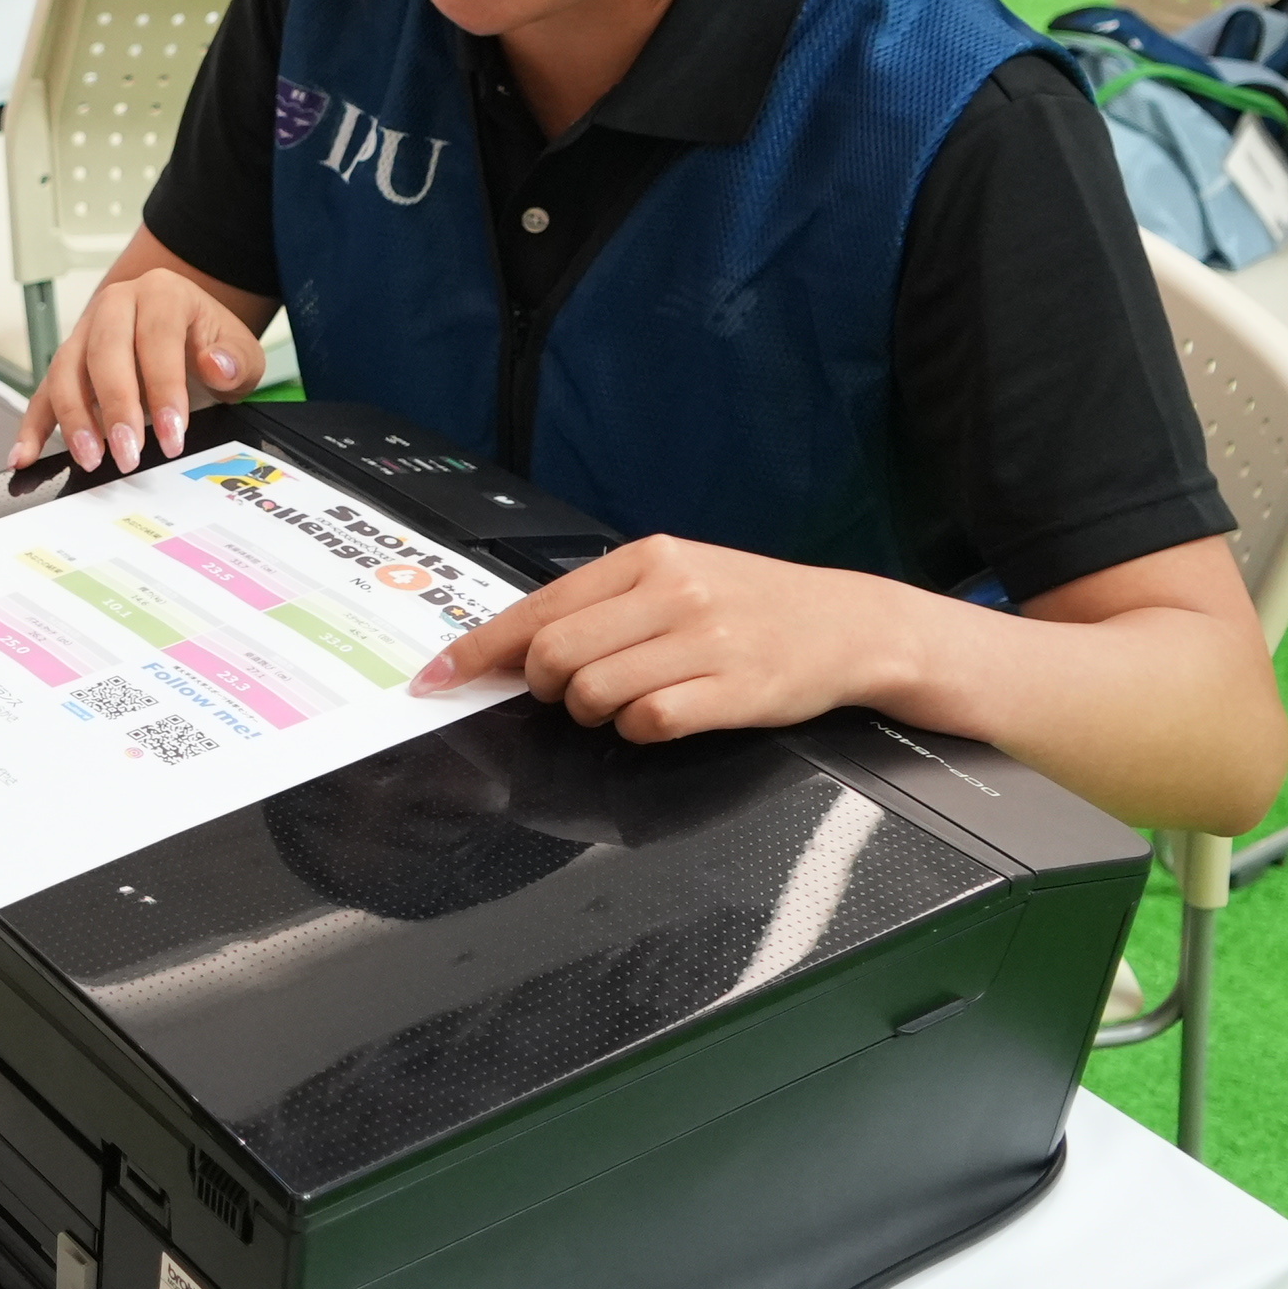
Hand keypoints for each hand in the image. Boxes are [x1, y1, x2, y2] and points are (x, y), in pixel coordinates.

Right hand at [12, 263, 267, 474]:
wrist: (185, 325)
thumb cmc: (209, 339)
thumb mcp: (239, 346)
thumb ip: (235, 359)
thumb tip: (216, 366)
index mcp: (161, 292)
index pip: (156, 338)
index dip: (163, 389)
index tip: (172, 435)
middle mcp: (116, 305)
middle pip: (104, 352)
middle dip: (115, 408)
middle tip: (128, 454)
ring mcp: (85, 332)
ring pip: (66, 370)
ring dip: (74, 418)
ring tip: (89, 457)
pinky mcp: (67, 362)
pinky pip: (43, 392)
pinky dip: (32, 425)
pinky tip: (24, 455)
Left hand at [414, 534, 925, 742]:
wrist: (851, 624)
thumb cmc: (754, 604)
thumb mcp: (679, 577)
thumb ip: (604, 603)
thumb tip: (517, 644)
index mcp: (648, 559)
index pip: (539, 606)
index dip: (478, 651)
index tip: (436, 679)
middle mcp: (673, 592)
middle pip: (554, 655)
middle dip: (548, 688)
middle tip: (574, 692)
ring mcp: (705, 640)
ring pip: (594, 693)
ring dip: (596, 713)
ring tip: (632, 699)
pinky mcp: (733, 689)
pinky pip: (648, 722)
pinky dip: (640, 730)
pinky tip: (666, 714)